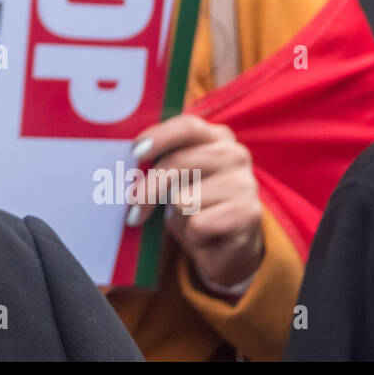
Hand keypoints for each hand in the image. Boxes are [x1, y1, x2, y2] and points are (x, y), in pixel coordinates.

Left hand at [128, 114, 263, 289]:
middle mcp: (234, 154)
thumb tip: (124, 168)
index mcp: (215, 137)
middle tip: (133, 211)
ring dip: (178, 219)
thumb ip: (158, 166)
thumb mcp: (176, 181)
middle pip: (178, 162)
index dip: (159, 137)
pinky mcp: (249, 214)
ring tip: (190, 222)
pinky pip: (199, 224)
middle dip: (149, 189)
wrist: (230, 247)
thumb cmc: (194, 205)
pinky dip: (193, 237)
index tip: (135, 152)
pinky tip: (206, 237)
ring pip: (185, 199)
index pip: (187, 127)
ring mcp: (245, 183)